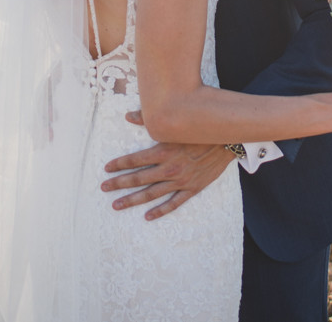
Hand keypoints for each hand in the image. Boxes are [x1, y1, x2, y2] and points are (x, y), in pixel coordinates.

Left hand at [100, 111, 235, 220]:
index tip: (106, 169)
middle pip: (139, 178)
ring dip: (132, 199)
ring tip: (116, 205)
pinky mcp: (192, 188)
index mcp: (164, 151)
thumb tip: (129, 115)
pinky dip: (160, 210)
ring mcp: (180, 181)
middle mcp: (169, 168)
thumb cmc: (200, 130)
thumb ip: (150, 119)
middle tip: (104, 188)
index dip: (119, 164)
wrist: (228, 141)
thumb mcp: (177, 123)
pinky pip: (174, 203)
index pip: (135, 160)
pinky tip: (147, 216)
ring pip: (151, 193)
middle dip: (119, 183)